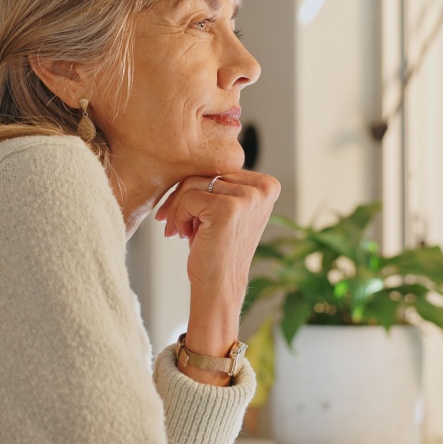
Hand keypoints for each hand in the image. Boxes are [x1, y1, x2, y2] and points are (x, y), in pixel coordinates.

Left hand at [155, 171, 279, 383]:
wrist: (219, 287)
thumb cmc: (216, 249)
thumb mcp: (225, 209)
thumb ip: (220, 184)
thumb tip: (188, 155)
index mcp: (268, 185)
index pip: (219, 168)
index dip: (197, 188)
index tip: (186, 213)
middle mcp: (263, 188)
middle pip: (206, 172)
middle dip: (183, 197)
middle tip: (174, 223)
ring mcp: (248, 197)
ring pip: (193, 183)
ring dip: (179, 208)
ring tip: (182, 231)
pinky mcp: (228, 208)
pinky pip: (188, 197)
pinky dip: (179, 216)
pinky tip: (184, 235)